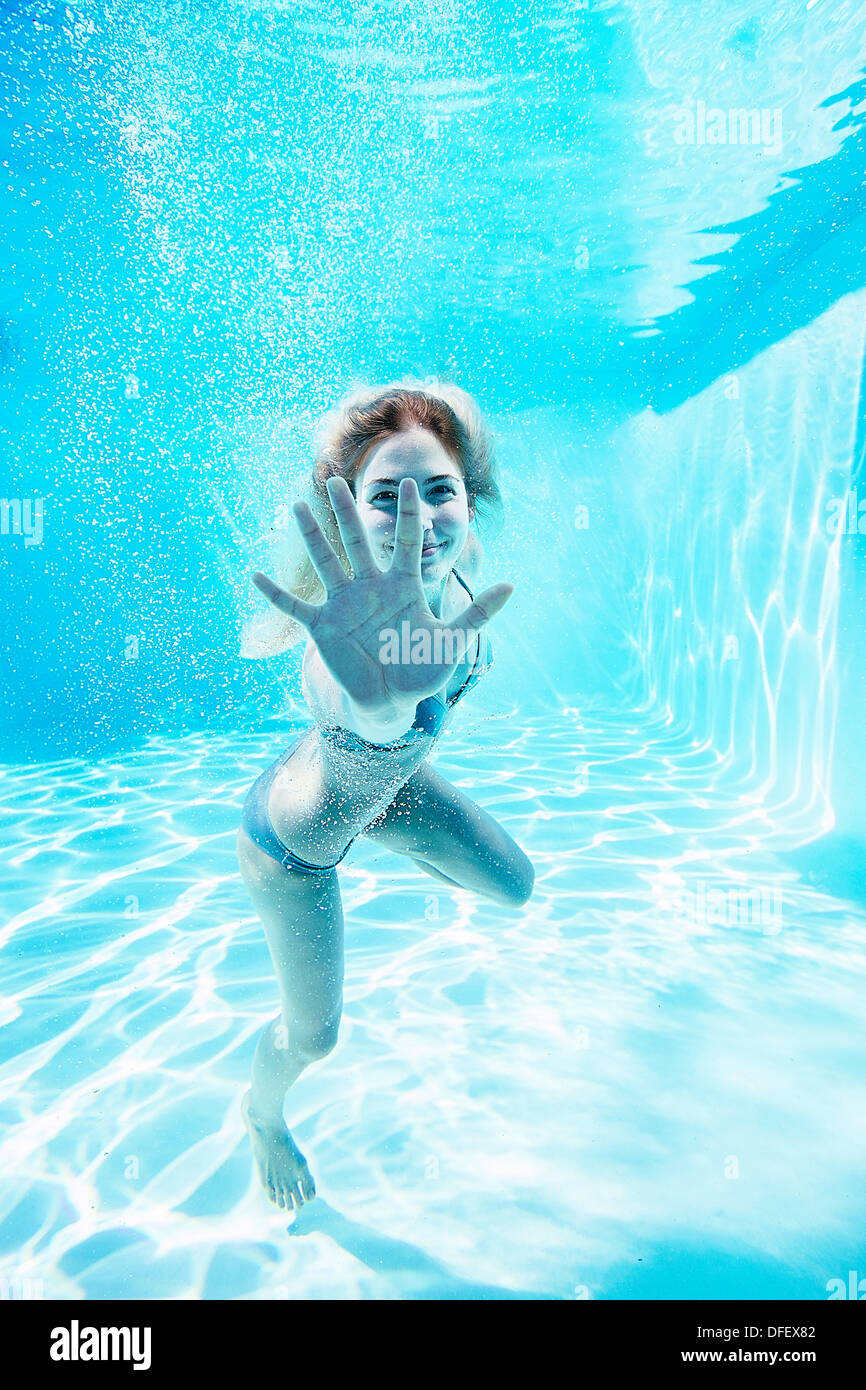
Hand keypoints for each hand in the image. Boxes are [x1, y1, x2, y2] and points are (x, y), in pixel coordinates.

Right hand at [251, 476, 512, 720]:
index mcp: (402, 586)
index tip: (409, 483)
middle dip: (347, 512)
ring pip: (326, 562)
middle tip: (335, 482)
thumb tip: (512, 585)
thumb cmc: (421, 669)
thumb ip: (478, 612)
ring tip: (296, 507)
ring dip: (311, 536)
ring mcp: (344, 604)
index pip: (404, 542)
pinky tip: (254, 575)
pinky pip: (295, 606)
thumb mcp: (453, 641)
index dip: (407, 514)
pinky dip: (275, 593)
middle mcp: (370, 587)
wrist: (391, 700)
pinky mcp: (323, 625)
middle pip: (357, 541)